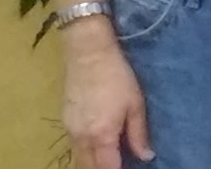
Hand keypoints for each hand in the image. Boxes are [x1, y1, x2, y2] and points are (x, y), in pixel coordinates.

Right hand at [62, 21, 153, 167]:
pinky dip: (85, 152)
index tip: (129, 168)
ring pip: (79, 160)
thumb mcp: (135, 104)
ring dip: (93, 164)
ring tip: (110, 158)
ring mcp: (70, 130)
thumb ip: (139, 134)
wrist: (88, 53)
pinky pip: (74, 146)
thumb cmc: (117, 76)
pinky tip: (97, 145)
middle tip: (119, 164)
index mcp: (102, 135)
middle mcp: (82, 138)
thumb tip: (146, 157)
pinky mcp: (64, 121)